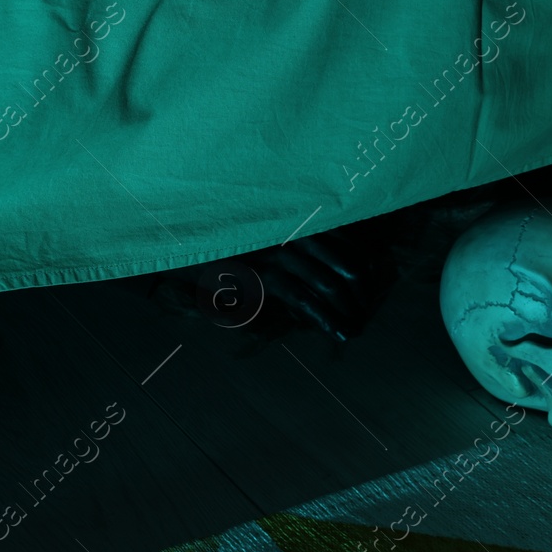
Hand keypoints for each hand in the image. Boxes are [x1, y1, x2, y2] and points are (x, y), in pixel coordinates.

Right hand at [154, 228, 394, 341]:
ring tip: (354, 330)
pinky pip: (304, 300)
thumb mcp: (263, 236)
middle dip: (362, 297)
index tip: (371, 290)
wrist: (180, 244)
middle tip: (364, 316)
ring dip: (348, 312)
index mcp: (299, 217)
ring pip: (330, 285)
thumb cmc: (224, 242)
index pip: (350, 242)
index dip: (368, 270)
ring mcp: (278, 250)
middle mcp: (294, 230)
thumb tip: (331, 271)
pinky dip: (325, 320)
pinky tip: (336, 334)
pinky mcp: (262, 275)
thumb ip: (294, 245)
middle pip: (347, 266)